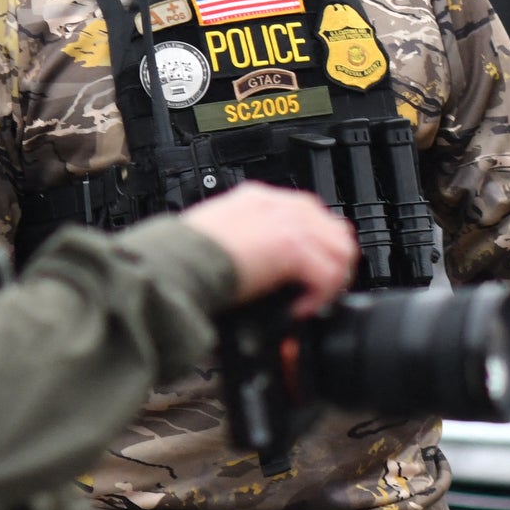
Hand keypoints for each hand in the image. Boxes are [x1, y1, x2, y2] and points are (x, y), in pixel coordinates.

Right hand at [175, 185, 357, 315]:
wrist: (169, 266)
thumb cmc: (179, 260)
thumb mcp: (218, 239)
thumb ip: (246, 244)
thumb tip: (264, 274)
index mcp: (257, 199)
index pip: (310, 215)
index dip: (316, 249)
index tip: (307, 276)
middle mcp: (276, 204)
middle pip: (333, 230)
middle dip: (332, 263)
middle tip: (316, 293)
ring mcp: (287, 222)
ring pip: (340, 250)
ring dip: (331, 281)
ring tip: (310, 302)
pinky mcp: (291, 245)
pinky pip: (328, 274)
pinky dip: (319, 296)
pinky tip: (298, 309)